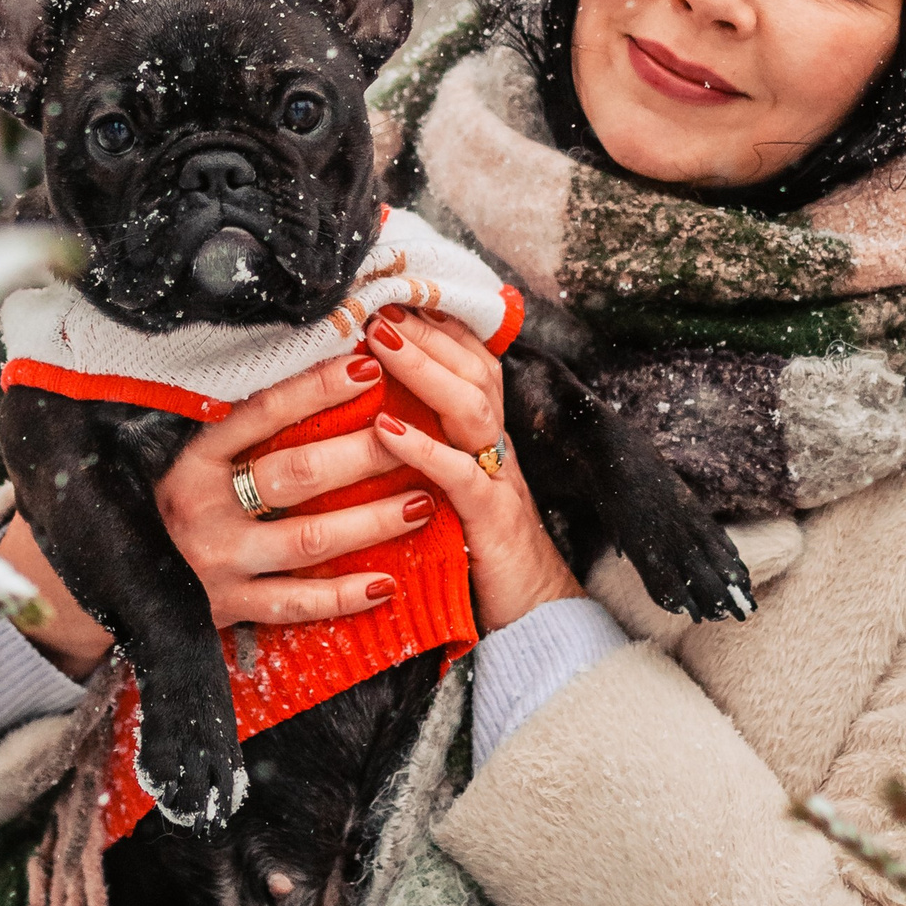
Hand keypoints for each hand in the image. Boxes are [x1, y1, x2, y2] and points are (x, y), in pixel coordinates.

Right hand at [0, 320, 580, 673]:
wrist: (88, 584)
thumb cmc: (144, 498)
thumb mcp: (167, 453)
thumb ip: (220, 421)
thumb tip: (289, 358)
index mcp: (187, 458)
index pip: (260, 413)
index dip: (315, 388)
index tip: (367, 362)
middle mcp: (200, 508)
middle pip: (295, 474)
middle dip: (362, 454)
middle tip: (415, 432)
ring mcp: (216, 564)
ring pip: (308, 541)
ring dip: (370, 522)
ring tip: (423, 501)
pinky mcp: (225, 610)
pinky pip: (294, 607)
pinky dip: (342, 598)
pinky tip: (388, 585)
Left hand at [358, 310, 583, 633]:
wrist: (534, 614)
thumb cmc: (478, 548)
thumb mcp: (449, 485)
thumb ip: (427, 444)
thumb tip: (371, 406)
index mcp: (485, 435)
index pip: (470, 360)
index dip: (437, 324)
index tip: (394, 292)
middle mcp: (496, 447)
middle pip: (472, 368)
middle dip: (425, 331)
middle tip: (377, 303)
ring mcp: (498, 480)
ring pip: (470, 407)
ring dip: (423, 369)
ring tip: (380, 343)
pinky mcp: (491, 521)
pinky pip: (462, 476)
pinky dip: (425, 450)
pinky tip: (387, 430)